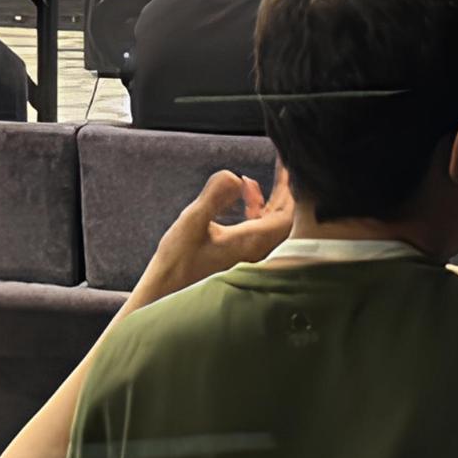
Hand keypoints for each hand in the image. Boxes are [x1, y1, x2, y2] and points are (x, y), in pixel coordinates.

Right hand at [131, 169, 296, 303]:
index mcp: (252, 241)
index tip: (289, 164)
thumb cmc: (176, 263)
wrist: (165, 293)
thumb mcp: (191, 222)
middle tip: (281, 166)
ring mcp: (251, 257)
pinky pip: (261, 232)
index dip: (292, 187)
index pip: (287, 213)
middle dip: (285, 190)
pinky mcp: (241, 258)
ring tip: (261, 179)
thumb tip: (234, 176)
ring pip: (273, 225)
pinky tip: (245, 201)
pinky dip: (259, 212)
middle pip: (285, 218)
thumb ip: (214, 196)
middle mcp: (258, 251)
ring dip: (271, 200)